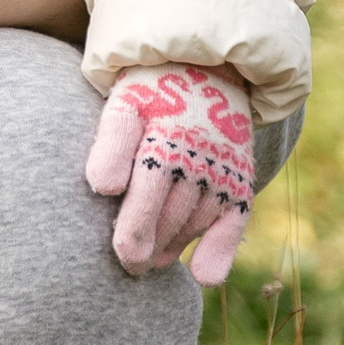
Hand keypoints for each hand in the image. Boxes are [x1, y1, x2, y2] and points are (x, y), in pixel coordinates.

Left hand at [85, 65, 255, 281]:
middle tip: (129, 267)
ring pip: (195, 221)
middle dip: (148, 245)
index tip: (122, 255)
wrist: (205, 69)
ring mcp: (222, 169)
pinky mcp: (240, 179)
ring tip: (151, 262)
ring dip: (173, 246)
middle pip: (170, 214)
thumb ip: (111, 143)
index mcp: (165, 135)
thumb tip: (103, 187)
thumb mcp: (125, 105)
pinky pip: (233, 222)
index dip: (135, 227)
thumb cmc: (150, 93)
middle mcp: (199, 154)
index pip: (148, 188)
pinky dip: (220, 250)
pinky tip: (202, 275)